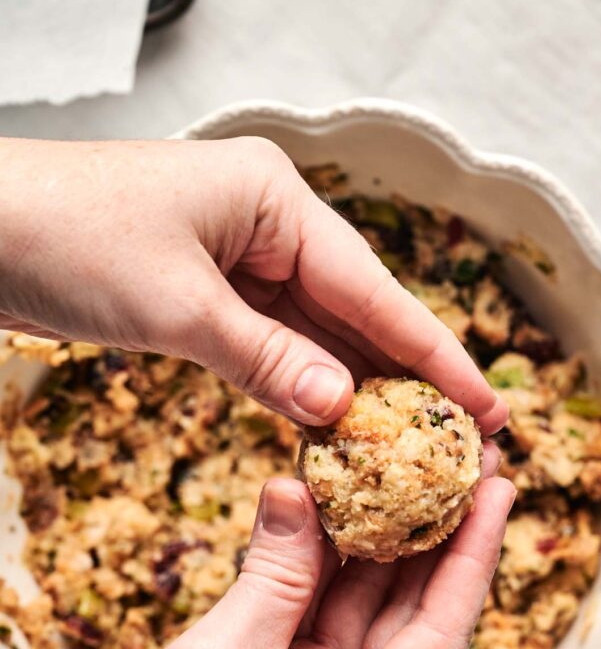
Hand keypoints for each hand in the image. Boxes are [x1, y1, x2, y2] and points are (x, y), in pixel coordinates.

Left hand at [0, 136, 506, 433]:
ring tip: (411, 448)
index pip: (374, 289)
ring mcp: (237, 262)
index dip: (432, 355)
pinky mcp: (207, 296)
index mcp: (275, 200)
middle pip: (354, 313)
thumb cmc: (68, 237)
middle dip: (404, 379)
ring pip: (314, 336)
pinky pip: (270, 347)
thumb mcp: (178, 306)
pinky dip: (297, 387)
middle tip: (461, 439)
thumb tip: (342, 410)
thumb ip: (267, 360)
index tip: (484, 404)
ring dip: (353, 391)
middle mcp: (267, 226)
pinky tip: (332, 428)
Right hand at [76, 475, 514, 648]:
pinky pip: (323, 615)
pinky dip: (329, 565)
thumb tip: (300, 488)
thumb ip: (274, 573)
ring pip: (367, 610)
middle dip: (438, 539)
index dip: (471, 557)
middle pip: (414, 619)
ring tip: (410, 470)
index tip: (500, 491)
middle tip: (465, 465)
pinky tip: (342, 508)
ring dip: (382, 543)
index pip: (440, 638)